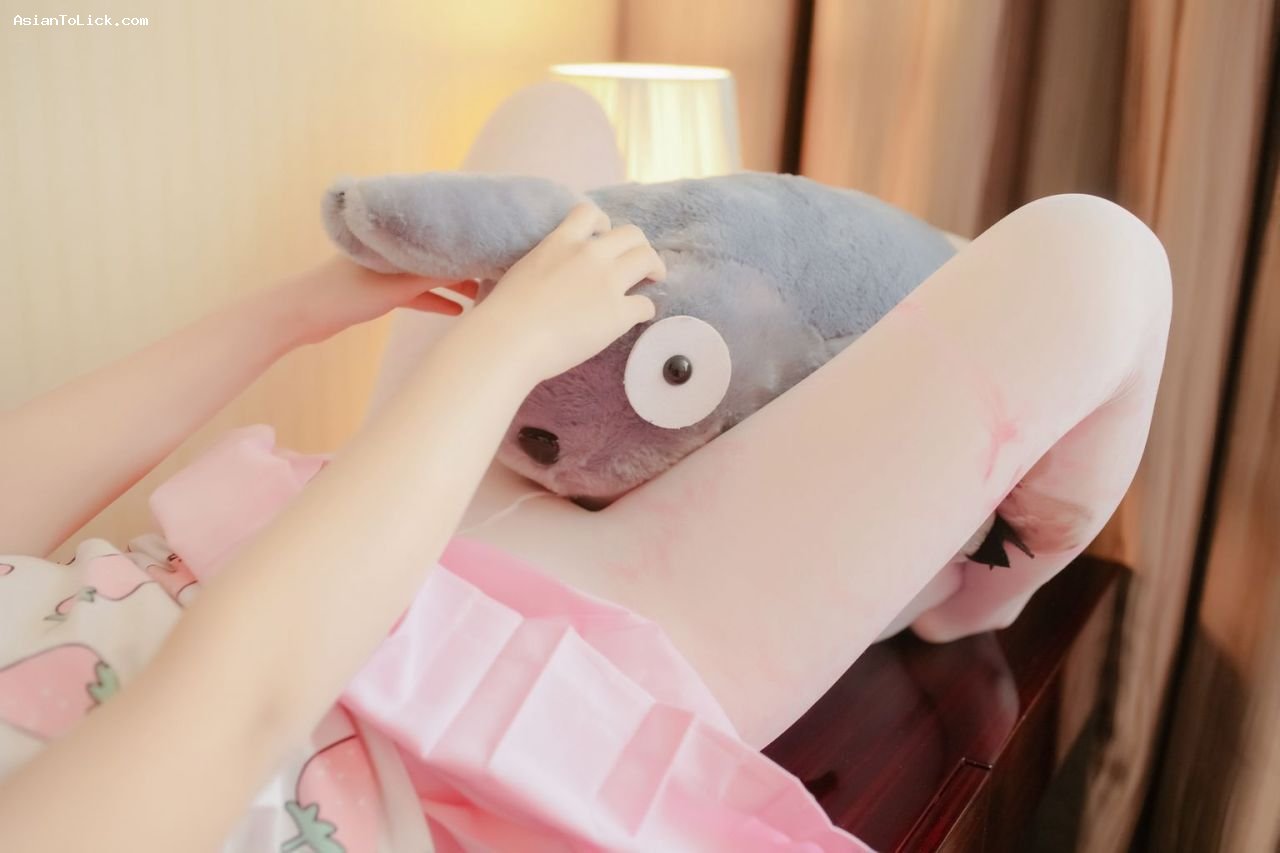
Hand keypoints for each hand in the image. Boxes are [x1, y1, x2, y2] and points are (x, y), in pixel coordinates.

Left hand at [274, 256, 478, 345]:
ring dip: (453, 284)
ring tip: (481, 293)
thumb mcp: (398, 286)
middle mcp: (392, 249)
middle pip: (436, 253)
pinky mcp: (379, 291)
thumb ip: (434, 276)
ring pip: (428, 275)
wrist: (303, 315)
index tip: (493, 243)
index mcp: (395, 238)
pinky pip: (415, 293)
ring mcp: (385, 270)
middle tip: (494, 271)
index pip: (438, 233)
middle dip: (464, 262)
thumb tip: (473, 265)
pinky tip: (456, 311)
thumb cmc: (344, 293)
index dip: (466, 238)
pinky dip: (435, 299)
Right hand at [465, 203, 663, 381]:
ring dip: (654, 267)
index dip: (603, 223)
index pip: (590, 213)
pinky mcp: (618, 313)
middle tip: (639, 262)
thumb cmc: (502, 313)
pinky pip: (645, 304)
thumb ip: (540, 265)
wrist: (510, 339)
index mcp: (560, 242)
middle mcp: (589, 255)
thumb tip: (538, 278)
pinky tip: (639, 316)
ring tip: (653, 279)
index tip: (605, 236)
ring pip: (647, 259)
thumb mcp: (519, 272)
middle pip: (631, 234)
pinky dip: (646, 309)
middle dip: (639, 245)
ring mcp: (607, 282)